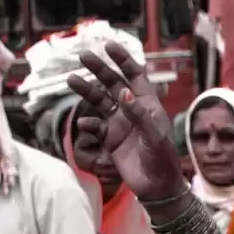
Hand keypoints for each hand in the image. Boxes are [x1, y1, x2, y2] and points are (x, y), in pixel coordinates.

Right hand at [67, 42, 185, 203]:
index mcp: (147, 104)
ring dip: (86, 90)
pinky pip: (96, 127)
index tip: (108, 46)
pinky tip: (84, 123)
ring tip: (71, 80)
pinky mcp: (111, 139)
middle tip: (83, 56)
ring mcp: (120, 124)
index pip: (135, 76)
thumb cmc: (162, 159)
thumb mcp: (154, 136)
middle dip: (99, 69)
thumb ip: (138, 114)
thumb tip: (123, 92)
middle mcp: (132, 110)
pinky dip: (89, 123)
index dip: (123, 60)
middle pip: (113, 83)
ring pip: (100, 101)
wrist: (158, 187)